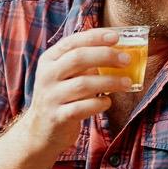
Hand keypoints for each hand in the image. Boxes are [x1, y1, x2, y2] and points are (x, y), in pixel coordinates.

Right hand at [22, 28, 131, 153]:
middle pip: (78, 58)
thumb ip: (83, 63)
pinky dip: (100, 103)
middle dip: (106, 56)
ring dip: (110, 82)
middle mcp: (47, 76)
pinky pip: (83, 107)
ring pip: (83, 84)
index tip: (116, 37)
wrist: (41, 131)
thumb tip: (118, 52)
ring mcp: (51, 97)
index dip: (95, 37)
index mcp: (49, 60)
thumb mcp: (65, 76)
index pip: (72, 42)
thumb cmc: (62, 97)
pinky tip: (107, 102)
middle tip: (127, 60)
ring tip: (126, 83)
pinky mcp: (58, 117)